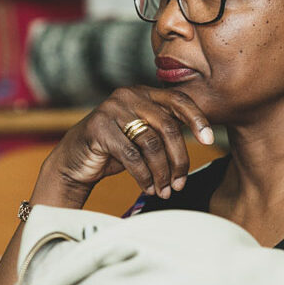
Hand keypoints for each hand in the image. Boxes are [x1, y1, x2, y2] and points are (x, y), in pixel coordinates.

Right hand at [37, 86, 213, 204]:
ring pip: (151, 144)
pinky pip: (132, 156)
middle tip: (180, 183)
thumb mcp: (143, 137)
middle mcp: (128, 96)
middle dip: (179, 159)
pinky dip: (144, 176)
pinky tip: (149, 188)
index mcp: (143, 93)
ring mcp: (112, 110)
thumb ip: (165, 131)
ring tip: (164, 191)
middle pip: (168, 126)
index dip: (197, 119)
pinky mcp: (99, 128)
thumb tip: (204, 137)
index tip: (210, 140)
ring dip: (162, 172)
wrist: (74, 162)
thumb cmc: (114, 150)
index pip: (178, 99)